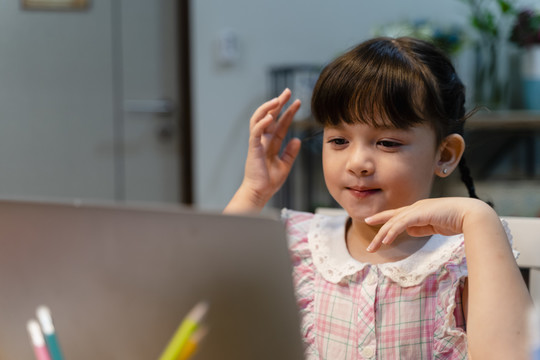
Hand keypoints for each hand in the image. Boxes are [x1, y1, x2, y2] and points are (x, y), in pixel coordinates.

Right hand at [225, 89, 300, 212]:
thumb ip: (290, 152)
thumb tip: (297, 140)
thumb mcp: (285, 165)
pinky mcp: (253, 148)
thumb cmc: (269, 181)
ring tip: (277, 100)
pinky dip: (262, 123)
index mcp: (271, 143)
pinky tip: (270, 117)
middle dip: (278, 103)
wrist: (260, 192)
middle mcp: (263, 140)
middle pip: (269, 116)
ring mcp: (257, 142)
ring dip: (267, 108)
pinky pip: (255, 132)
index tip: (298, 102)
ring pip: (259, 119)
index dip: (289, 112)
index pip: (280, 123)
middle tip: (287, 91)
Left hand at [364, 197, 493, 251]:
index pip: (396, 214)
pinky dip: (392, 232)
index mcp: (418, 210)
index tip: (370, 221)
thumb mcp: (434, 226)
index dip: (382, 218)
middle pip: (391, 219)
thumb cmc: (456, 220)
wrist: (470, 215)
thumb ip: (421, 228)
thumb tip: (408, 231)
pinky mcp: (420, 213)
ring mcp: (417, 209)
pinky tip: (386, 241)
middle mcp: (415, 208)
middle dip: (378, 232)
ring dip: (382, 236)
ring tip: (373, 248)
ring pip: (393, 222)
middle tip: (369, 247)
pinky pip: (402, 223)